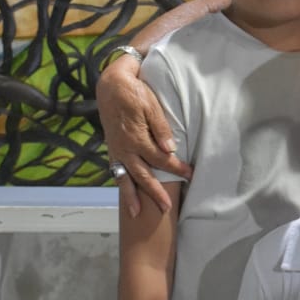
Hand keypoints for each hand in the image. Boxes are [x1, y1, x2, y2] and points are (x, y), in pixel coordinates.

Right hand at [97, 57, 190, 216]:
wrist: (110, 85)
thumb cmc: (135, 93)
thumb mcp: (151, 105)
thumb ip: (160, 128)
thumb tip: (170, 149)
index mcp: (137, 138)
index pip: (160, 160)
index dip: (176, 168)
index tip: (189, 175)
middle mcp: (125, 148)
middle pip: (142, 176)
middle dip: (155, 193)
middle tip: (167, 208)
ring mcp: (116, 150)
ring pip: (125, 178)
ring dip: (131, 196)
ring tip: (136, 214)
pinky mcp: (112, 148)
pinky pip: (115, 170)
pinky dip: (121, 183)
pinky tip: (126, 193)